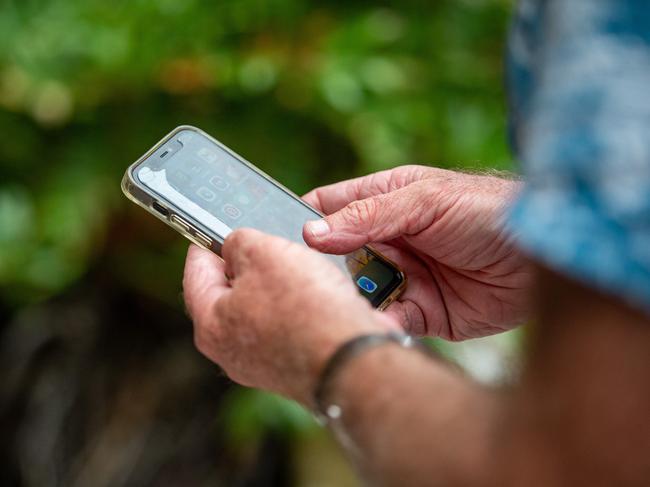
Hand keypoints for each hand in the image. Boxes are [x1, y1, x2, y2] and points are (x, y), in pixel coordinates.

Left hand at [183, 229, 397, 404]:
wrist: (355, 359)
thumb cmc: (307, 309)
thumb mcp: (264, 252)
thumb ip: (239, 242)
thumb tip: (236, 246)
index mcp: (211, 325)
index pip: (195, 273)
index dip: (205, 244)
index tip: (214, 230)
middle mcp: (231, 352)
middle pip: (227, 295)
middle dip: (244, 266)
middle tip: (262, 243)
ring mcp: (263, 365)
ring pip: (260, 311)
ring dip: (274, 287)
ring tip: (297, 267)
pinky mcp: (293, 367)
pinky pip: (286, 328)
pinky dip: (296, 309)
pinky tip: (316, 295)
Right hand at [303, 165, 531, 339]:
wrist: (546, 258)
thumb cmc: (487, 211)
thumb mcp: (425, 202)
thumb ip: (368, 216)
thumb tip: (310, 232)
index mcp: (384, 201)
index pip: (328, 209)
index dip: (299, 223)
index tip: (271, 242)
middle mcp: (388, 241)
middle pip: (335, 257)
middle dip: (318, 272)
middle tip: (296, 286)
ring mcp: (402, 277)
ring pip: (356, 293)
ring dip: (345, 301)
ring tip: (329, 309)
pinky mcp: (421, 313)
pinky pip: (386, 321)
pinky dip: (376, 325)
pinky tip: (368, 327)